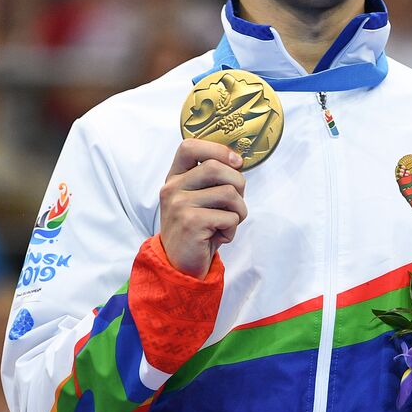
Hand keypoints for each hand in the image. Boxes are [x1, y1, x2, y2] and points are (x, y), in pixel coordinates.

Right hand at [160, 138, 245, 279]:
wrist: (180, 265)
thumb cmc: (198, 230)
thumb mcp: (199, 198)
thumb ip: (211, 178)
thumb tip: (237, 161)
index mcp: (175, 177)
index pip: (189, 146)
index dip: (218, 149)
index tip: (236, 162)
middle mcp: (172, 188)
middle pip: (216, 167)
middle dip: (238, 184)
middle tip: (235, 204)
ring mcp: (179, 205)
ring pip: (229, 193)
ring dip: (239, 211)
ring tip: (226, 224)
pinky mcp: (190, 222)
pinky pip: (229, 217)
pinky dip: (232, 230)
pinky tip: (219, 237)